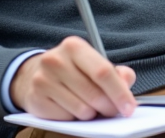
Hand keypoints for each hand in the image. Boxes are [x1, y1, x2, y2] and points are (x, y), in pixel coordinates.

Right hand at [10, 36, 136, 119]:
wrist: (34, 74)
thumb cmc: (72, 70)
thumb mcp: (94, 63)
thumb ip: (117, 73)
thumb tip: (126, 84)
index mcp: (74, 46)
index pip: (103, 72)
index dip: (120, 92)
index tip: (130, 107)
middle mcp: (56, 60)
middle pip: (94, 94)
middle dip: (109, 107)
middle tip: (113, 111)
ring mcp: (43, 80)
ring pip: (81, 109)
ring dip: (91, 113)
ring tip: (89, 106)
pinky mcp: (36, 99)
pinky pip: (66, 118)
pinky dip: (74, 118)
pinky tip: (71, 108)